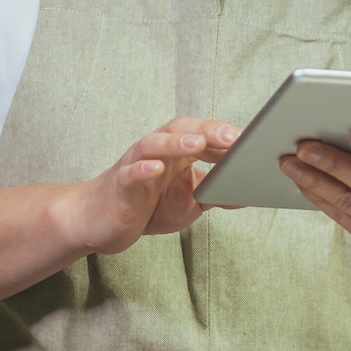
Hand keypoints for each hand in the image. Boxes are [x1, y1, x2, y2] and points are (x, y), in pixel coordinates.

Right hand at [54, 118, 238, 255]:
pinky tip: (155, 169)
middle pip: (179, 130)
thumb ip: (213, 194)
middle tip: (231, 136)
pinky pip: (129, 173)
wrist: (101, 221)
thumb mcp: (187, 202)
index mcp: (175, 152)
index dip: (222, 135)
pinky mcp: (119, 185)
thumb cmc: (147, 205)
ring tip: (195, 144)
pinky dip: (141, 168)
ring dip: (174, 143)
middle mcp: (155, 151)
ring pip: (152, 144)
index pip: (200, 134)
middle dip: (205, 130)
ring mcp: (135, 164)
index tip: (249, 140)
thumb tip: (245, 194)